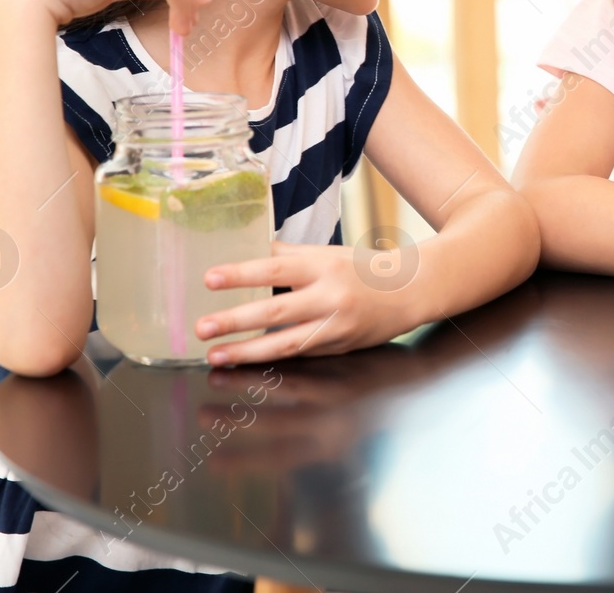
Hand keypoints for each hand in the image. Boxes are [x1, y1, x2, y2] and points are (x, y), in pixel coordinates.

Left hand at [195, 241, 415, 364]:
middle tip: (201, 328)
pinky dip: (271, 360)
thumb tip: (245, 251)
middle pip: (275, 312)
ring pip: (286, 344)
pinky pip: (300, 355)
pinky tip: (246, 362)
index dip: (241, 275)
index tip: (209, 279)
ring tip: (216, 355)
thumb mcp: (328, 254)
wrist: (411, 292)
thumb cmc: (364, 269)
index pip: (276, 270)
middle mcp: (330, 298)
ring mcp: (335, 327)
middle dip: (234, 322)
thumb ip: (287, 257)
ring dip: (247, 352)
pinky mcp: (338, 348)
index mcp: (324, 266)